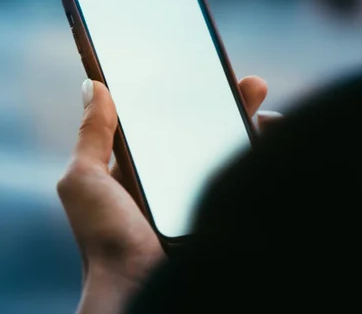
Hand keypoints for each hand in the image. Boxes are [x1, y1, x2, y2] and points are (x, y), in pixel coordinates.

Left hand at [57, 76, 281, 313]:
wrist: (138, 286)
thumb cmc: (105, 238)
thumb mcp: (84, 180)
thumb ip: (91, 136)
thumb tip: (93, 85)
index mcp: (140, 169)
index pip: (168, 123)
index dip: (188, 98)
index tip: (208, 75)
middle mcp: (171, 180)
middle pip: (206, 134)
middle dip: (231, 106)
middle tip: (253, 85)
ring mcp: (198, 197)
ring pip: (231, 155)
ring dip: (254, 130)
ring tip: (272, 116)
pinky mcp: (220, 211)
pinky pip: (244, 179)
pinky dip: (262, 160)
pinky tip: (278, 143)